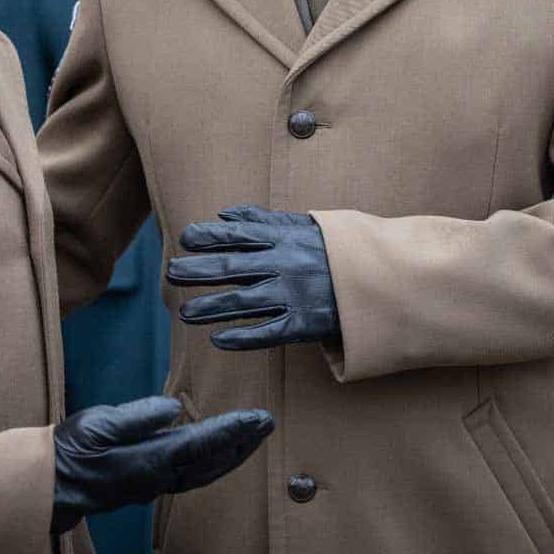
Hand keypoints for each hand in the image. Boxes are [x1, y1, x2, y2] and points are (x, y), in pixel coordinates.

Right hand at [51, 395, 272, 533]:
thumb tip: (173, 408)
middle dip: (243, 444)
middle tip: (267, 425)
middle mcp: (159, 477)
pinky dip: (213, 463)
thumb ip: (138, 416)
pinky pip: (192, 476)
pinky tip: (218, 453)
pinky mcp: (147, 484)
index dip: (233, 430)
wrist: (49, 486)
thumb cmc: (70, 450)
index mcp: (150, 461)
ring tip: (253, 438)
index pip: (202, 443)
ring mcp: (154, 484)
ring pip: (205, 472)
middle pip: (212, 463)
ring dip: (232, 455)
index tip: (258, 418)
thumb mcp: (100, 423)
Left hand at [167, 204, 338, 350]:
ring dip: (211, 307)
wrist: (381, 279)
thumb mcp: (303, 225)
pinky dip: (242, 337)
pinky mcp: (304, 323)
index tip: (184, 238)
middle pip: (233, 268)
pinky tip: (217, 340)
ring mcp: (294, 294)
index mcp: (284, 239)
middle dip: (199, 270)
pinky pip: (268, 332)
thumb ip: (262, 221)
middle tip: (172, 273)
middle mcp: (285, 265)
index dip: (209, 237)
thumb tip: (223, 214)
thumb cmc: (335, 250)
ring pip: (244, 302)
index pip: (239, 235)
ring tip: (184, 314)